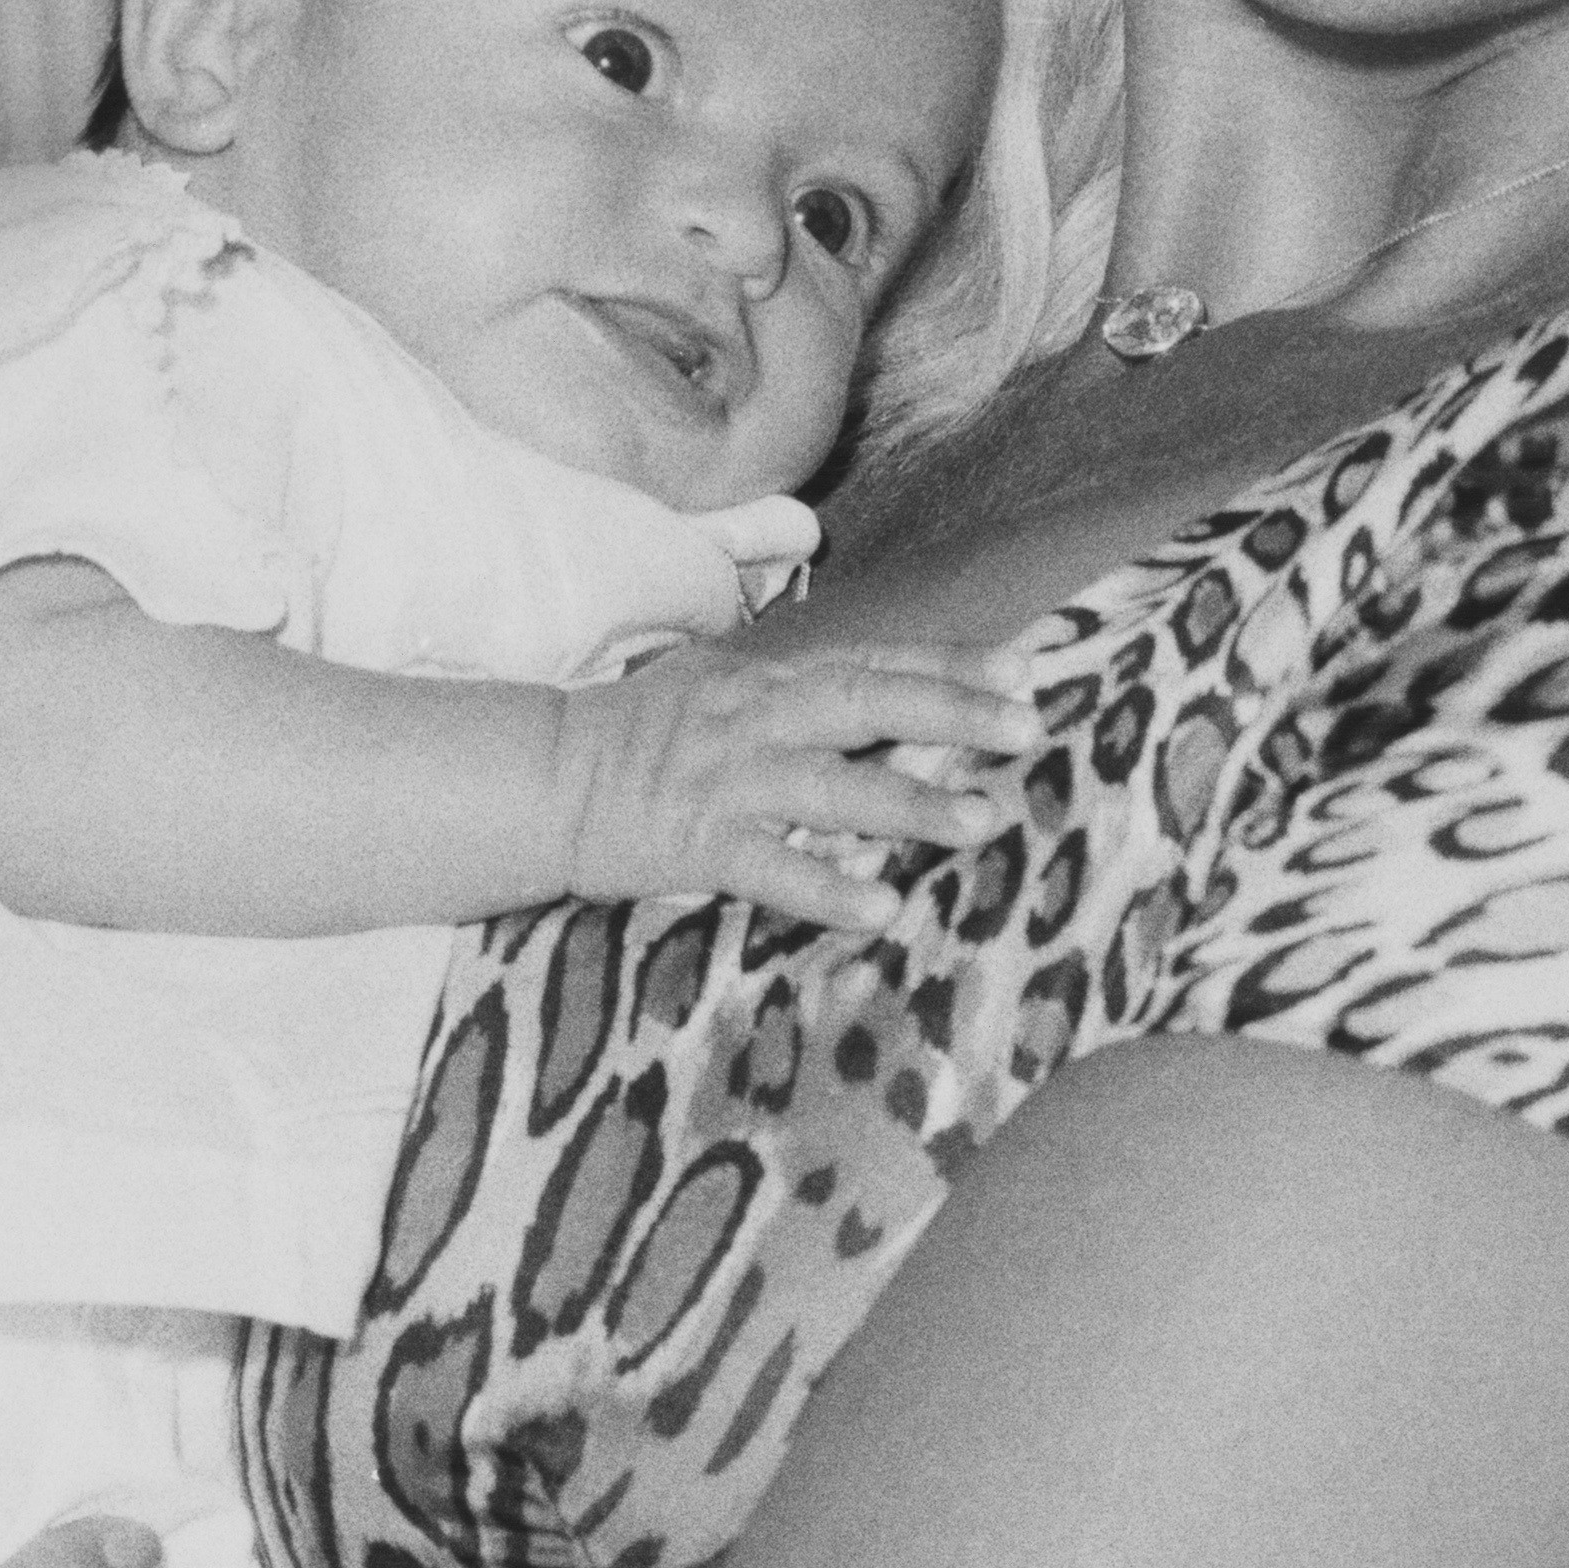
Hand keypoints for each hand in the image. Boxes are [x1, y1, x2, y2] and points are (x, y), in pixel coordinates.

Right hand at [544, 644, 1039, 932]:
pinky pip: (771, 867)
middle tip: (1027, 729)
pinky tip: (882, 907)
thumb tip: (883, 699)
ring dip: (909, 804)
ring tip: (980, 823)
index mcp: (767, 677)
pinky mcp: (695, 842)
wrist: (541, 777)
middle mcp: (756, 717)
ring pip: (832, 787)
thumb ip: (795, 691)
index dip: (950, 665)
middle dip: (952, 715)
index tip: (1023, 668)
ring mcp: (727, 779)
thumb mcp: (720, 688)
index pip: (874, 660)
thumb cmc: (638, 736)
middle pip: (868, 704)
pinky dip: (827, 888)